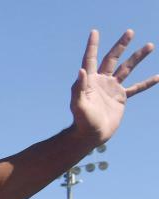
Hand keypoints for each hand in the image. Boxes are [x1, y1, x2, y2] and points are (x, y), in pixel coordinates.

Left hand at [70, 29, 158, 143]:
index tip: (94, 32)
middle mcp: (101, 81)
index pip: (90, 59)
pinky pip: (136, 88)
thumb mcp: (78, 105)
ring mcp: (112, 89)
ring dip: (137, 57)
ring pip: (127, 69)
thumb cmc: (82, 122)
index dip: (92, 46)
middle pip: (112, 59)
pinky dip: (146, 83)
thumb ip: (79, 88)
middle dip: (121, 45)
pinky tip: (158, 77)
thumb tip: (81, 70)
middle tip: (129, 32)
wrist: (91, 135)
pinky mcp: (120, 98)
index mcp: (90, 81)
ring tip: (150, 45)